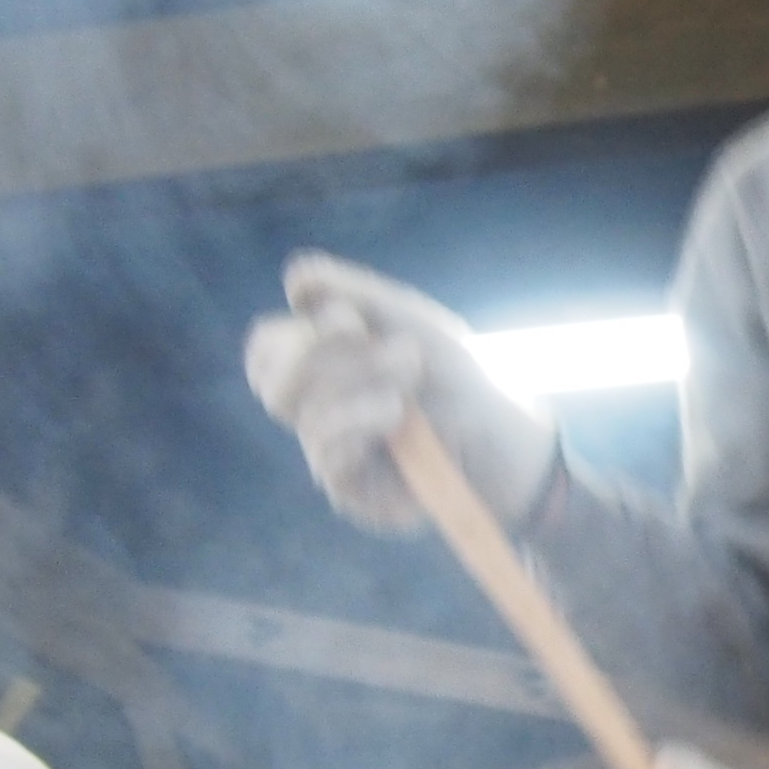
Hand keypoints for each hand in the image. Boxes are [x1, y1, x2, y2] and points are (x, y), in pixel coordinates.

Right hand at [244, 252, 558, 535]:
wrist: (503, 433)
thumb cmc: (453, 375)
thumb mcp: (407, 320)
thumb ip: (352, 293)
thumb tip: (292, 277)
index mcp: (321, 368)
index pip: (265, 350)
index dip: (294, 334)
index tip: (351, 320)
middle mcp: (318, 412)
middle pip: (273, 384)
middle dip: (326, 354)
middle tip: (398, 349)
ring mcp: (332, 453)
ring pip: (306, 414)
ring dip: (363, 381)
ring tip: (414, 378)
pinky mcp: (351, 491)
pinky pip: (327, 453)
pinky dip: (361, 420)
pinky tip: (399, 416)